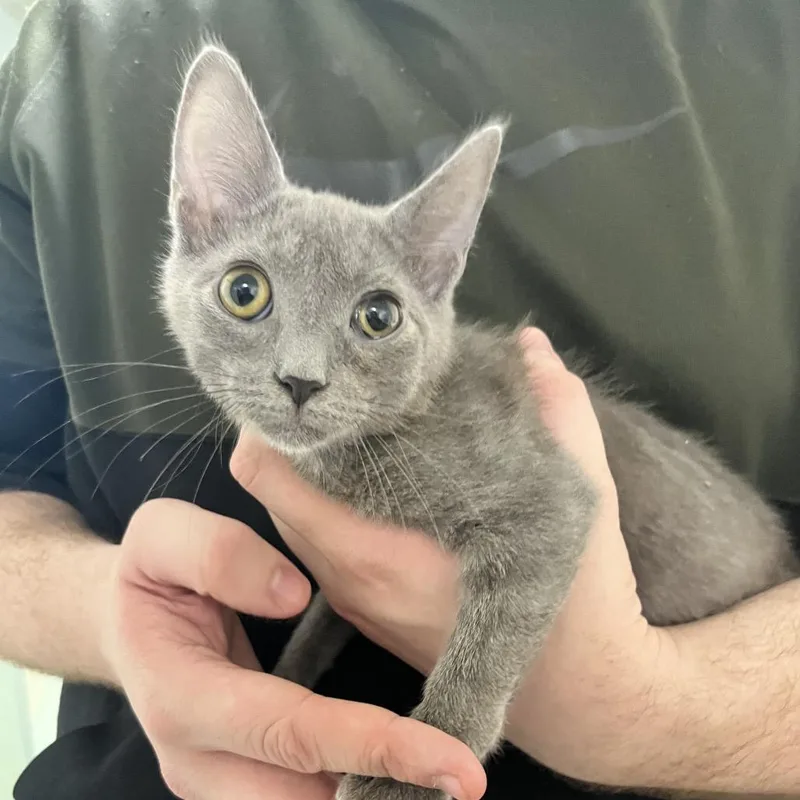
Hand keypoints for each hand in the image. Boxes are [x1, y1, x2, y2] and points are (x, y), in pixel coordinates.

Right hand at [101, 498, 484, 799]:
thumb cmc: (147, 573)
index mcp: (182, 697)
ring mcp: (212, 779)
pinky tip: (400, 771)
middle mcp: (195, 759)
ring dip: (372, 797)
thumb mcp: (163, 536)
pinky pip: (295, 797)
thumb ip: (221, 556)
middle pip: (302, 797)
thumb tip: (294, 595)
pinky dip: (350, 788)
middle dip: (387, 794)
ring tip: (443, 778)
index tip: (455, 762)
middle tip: (467, 780)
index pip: (291, 733)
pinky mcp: (232, 779)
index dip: (375, 747)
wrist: (121, 619)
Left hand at [231, 327, 671, 788]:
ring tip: (362, 433)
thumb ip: (557, 411)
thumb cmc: (577, 598)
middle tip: (342, 398)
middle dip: (298, 439)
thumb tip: (529, 343)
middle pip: (274, 490)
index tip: (314, 384)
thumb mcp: (581, 495)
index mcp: (376, 549)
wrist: (581, 696)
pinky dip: (332, 507)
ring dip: (314, 473)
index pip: (268, 473)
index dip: (278, 420)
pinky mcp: (366, 612)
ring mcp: (352, 601)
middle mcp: (348, 578)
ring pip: (295, 519)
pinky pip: (321, 545)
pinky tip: (381, 483)